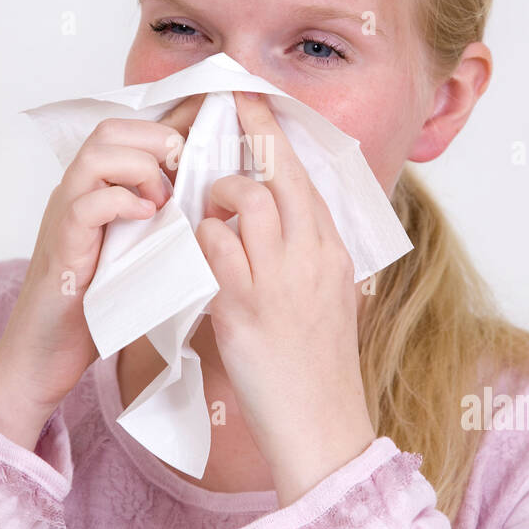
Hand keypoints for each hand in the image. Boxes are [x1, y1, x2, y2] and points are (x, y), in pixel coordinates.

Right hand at [0, 93, 204, 448]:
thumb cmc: (92, 310)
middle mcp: (75, 194)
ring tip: (164, 202)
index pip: (125, 132)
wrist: (42, 357)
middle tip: (184, 176)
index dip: (165, 131)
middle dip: (156, 140)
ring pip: (96, 155)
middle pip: (110, 130)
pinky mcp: (61, 247)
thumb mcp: (134, 254)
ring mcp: (64, 217)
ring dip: (141, 169)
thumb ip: (156, 224)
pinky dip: (121, 203)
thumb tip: (204, 206)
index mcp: (93, 191)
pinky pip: (86, 205)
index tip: (200, 153)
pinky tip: (145, 221)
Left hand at [195, 90, 376, 507]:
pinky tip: (195, 248)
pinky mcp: (244, 305)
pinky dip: (199, 236)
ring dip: (217, 194)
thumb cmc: (318, 366)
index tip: (257, 104)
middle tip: (228, 104)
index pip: (305, 178)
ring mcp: (279, 278)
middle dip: (252, 131)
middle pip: (280, 172)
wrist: (321, 423)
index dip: (277, 137)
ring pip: (245, 200)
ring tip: (207, 207)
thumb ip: (306, 256)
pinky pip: (214, 245)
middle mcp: (312, 256)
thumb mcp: (328, 298)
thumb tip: (280, 222)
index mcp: (333, 252)